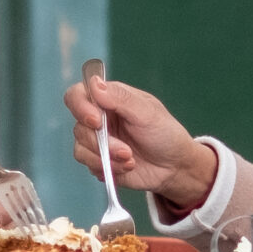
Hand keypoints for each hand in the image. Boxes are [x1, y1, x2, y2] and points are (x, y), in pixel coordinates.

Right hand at [62, 74, 217, 215]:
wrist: (174, 167)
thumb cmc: (165, 133)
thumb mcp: (147, 112)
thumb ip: (120, 98)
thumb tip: (94, 83)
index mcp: (109, 99)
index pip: (77, 95)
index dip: (80, 107)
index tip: (96, 122)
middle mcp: (99, 118)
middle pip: (79, 126)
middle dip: (102, 142)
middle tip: (126, 150)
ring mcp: (97, 141)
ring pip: (81, 149)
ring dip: (107, 157)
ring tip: (130, 159)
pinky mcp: (98, 160)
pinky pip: (89, 165)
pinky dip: (109, 168)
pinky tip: (127, 166)